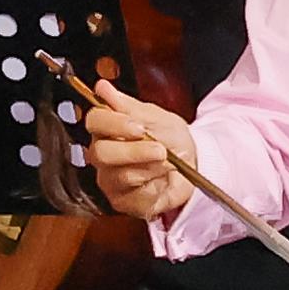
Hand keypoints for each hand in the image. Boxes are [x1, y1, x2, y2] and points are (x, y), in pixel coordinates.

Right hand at [77, 76, 199, 225]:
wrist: (194, 164)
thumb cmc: (171, 138)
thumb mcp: (157, 117)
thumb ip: (129, 106)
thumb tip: (102, 87)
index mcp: (108, 128)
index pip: (95, 121)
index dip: (113, 123)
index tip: (138, 126)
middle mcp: (103, 154)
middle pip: (101, 153)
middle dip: (133, 151)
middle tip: (160, 149)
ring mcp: (110, 180)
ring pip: (120, 176)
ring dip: (151, 168)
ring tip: (169, 162)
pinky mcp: (123, 201)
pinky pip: (134, 197)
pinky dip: (154, 187)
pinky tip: (163, 180)